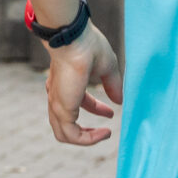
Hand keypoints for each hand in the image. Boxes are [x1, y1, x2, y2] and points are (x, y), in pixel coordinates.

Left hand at [43, 22, 120, 144]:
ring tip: (105, 134)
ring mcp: (57, 103)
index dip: (96, 110)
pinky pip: (71, 135)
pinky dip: (87, 139)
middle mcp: (57, 95)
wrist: (74, 39)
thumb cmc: (88, 46)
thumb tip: (120, 100)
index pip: (78, 103)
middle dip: (87, 128)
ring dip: (87, 138)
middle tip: (106, 129)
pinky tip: (105, 132)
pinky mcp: (62, 109)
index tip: (111, 113)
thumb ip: (113, 85)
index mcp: (65, 84)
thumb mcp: (107, 68)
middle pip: (68, 122)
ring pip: (65, 134)